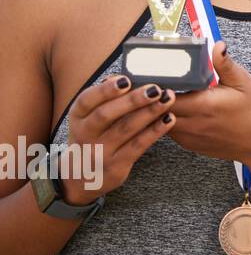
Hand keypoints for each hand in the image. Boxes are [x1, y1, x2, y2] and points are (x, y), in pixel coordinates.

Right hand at [61, 75, 176, 205]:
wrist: (78, 178)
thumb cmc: (91, 137)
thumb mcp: (87, 118)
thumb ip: (104, 99)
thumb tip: (124, 76)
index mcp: (77, 117)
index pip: (86, 101)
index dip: (105, 90)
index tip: (126, 79)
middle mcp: (84, 134)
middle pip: (106, 115)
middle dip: (132, 100)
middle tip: (155, 88)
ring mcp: (99, 152)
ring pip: (125, 129)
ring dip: (149, 112)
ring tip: (168, 98)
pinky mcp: (116, 165)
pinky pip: (138, 145)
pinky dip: (155, 131)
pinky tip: (169, 119)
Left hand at [167, 41, 250, 168]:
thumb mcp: (243, 82)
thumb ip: (225, 64)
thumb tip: (217, 46)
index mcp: (204, 105)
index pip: (165, 97)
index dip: (157, 88)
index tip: (156, 77)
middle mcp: (193, 124)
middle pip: (157, 111)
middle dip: (155, 98)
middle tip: (155, 84)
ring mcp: (190, 137)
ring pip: (160, 123)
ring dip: (159, 111)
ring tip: (163, 97)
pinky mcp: (191, 144)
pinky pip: (170, 133)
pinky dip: (168, 121)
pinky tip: (176, 111)